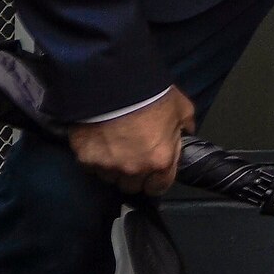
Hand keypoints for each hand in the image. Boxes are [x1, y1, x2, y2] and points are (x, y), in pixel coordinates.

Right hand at [70, 87, 193, 197]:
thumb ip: (185, 126)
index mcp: (160, 160)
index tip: (154, 173)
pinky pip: (92, 167)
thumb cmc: (151, 96)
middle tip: (134, 156)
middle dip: (134, 175)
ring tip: (116, 148)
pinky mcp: (86, 159)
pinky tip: (100, 142)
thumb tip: (187, 132)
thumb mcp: (181, 108)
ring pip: (110, 178)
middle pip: (132, 186)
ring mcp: (108, 166)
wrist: (115, 86)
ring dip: (114, 168)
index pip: (158, 188)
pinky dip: (95, 159)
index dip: (156, 180)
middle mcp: (134, 169)